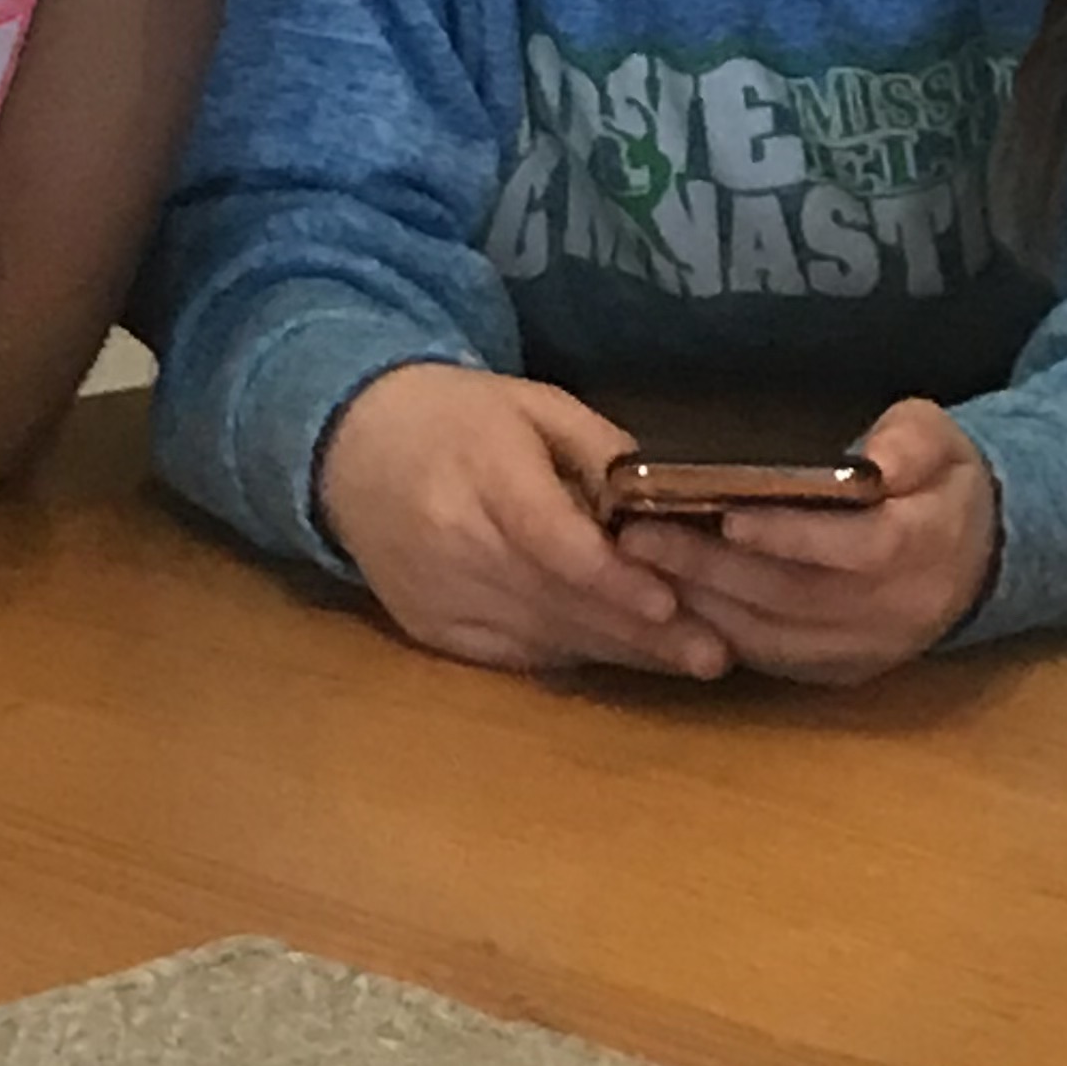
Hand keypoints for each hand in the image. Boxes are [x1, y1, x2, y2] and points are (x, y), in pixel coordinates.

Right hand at [318, 365, 729, 680]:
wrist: (352, 448)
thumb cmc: (460, 418)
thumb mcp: (536, 405)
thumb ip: (602, 451)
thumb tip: (665, 506)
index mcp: (480, 472)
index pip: (550, 540)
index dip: (611, 578)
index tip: (670, 602)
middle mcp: (452, 542)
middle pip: (557, 600)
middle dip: (641, 632)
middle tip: (715, 654)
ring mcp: (435, 594)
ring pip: (542, 637)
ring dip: (619, 652)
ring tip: (688, 660)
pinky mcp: (427, 628)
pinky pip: (514, 654)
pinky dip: (572, 653)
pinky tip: (623, 654)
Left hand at [609, 396, 995, 686]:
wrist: (976, 558)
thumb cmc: (941, 483)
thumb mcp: (938, 440)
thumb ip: (909, 442)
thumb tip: (876, 463)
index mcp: (924, 549)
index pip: (856, 549)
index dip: (790, 536)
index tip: (725, 517)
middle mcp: (894, 613)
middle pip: (795, 596)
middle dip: (711, 568)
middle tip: (639, 536)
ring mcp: (864, 652)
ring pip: (772, 635)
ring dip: (698, 604)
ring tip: (637, 564)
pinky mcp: (838, 672)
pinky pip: (769, 657)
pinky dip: (715, 630)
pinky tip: (669, 597)